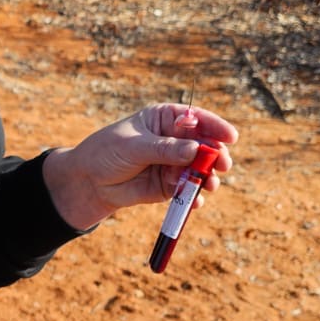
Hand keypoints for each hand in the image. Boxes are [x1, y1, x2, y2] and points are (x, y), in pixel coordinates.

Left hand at [42, 104, 237, 232]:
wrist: (88, 182)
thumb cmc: (106, 153)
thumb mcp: (134, 147)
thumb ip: (164, 149)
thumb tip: (195, 150)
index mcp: (164, 119)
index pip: (196, 118)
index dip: (215, 126)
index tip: (230, 136)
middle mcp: (173, 140)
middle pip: (203, 145)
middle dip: (215, 155)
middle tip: (222, 165)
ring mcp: (173, 163)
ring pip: (199, 169)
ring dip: (207, 177)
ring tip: (209, 185)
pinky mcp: (169, 185)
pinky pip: (188, 190)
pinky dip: (194, 196)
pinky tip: (195, 201)